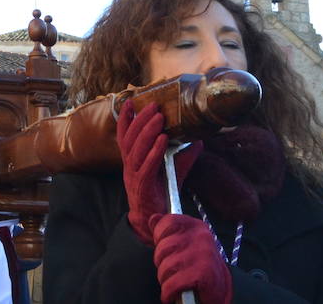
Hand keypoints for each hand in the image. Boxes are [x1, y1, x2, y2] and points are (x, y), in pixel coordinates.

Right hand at [118, 102, 200, 243]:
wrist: (154, 221)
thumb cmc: (160, 194)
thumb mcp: (173, 171)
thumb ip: (182, 156)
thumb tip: (198, 140)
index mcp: (132, 160)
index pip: (124, 136)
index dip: (125, 119)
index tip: (130, 102)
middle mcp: (129, 166)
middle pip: (130, 138)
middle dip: (141, 120)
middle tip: (154, 106)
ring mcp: (134, 176)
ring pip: (136, 150)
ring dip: (147, 132)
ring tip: (159, 118)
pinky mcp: (143, 187)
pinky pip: (146, 167)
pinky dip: (154, 152)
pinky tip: (163, 141)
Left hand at [152, 214, 232, 303]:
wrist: (219, 289)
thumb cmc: (197, 264)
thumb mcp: (184, 242)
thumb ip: (168, 230)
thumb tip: (153, 218)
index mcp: (196, 226)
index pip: (168, 221)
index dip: (160, 236)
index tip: (163, 248)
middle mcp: (202, 237)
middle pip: (164, 247)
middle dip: (162, 262)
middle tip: (171, 270)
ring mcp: (204, 254)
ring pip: (166, 267)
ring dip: (165, 279)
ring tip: (173, 282)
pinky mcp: (204, 274)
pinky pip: (173, 284)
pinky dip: (168, 292)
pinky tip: (171, 294)